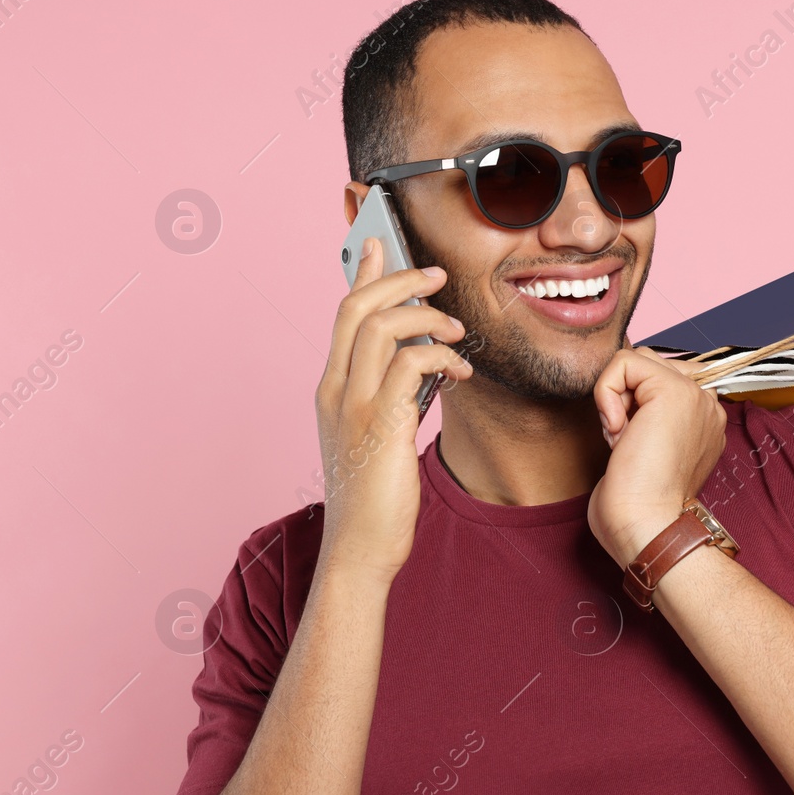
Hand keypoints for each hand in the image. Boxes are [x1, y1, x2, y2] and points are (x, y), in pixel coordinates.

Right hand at [314, 237, 472, 583]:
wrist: (361, 548)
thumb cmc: (374, 498)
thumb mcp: (376, 435)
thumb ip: (389, 397)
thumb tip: (417, 369)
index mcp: (331, 388)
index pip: (342, 314)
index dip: (362, 274)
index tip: (380, 246)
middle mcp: (335, 389)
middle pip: (358, 307)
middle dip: (400, 279)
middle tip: (436, 274)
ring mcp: (354, 406)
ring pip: (383, 326)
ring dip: (428, 317)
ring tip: (456, 331)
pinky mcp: (381, 425)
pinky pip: (412, 364)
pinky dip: (442, 356)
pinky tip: (461, 372)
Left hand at [588, 347, 726, 566]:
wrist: (647, 524)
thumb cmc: (638, 504)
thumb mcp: (645, 451)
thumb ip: (646, 420)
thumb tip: (623, 397)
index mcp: (704, 420)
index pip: (661, 380)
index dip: (633, 403)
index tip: (633, 445)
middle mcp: (706, 405)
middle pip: (649, 366)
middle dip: (625, 398)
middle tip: (626, 442)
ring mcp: (695, 396)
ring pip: (636, 360)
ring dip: (617, 397)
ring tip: (625, 438)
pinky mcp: (673, 391)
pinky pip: (623, 362)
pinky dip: (606, 393)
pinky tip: (618, 432)